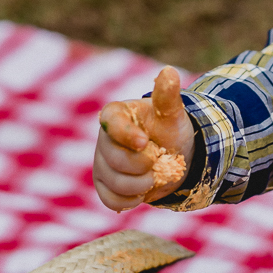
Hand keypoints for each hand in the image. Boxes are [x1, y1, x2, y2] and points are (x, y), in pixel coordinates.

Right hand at [92, 66, 195, 210]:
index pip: (111, 125)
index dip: (127, 136)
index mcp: (115, 115)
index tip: (145, 142)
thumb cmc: (168, 130)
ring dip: (142, 184)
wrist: (171, 157)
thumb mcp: (172, 114)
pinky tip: (143, 190)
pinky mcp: (103, 185)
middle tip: (158, 161)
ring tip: (154, 175)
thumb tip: (169, 71)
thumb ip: (167, 96)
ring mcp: (100, 163)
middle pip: (115, 161)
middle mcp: (102, 139)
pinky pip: (111, 200)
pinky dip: (132, 200)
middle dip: (143, 166)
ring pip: (115, 183)